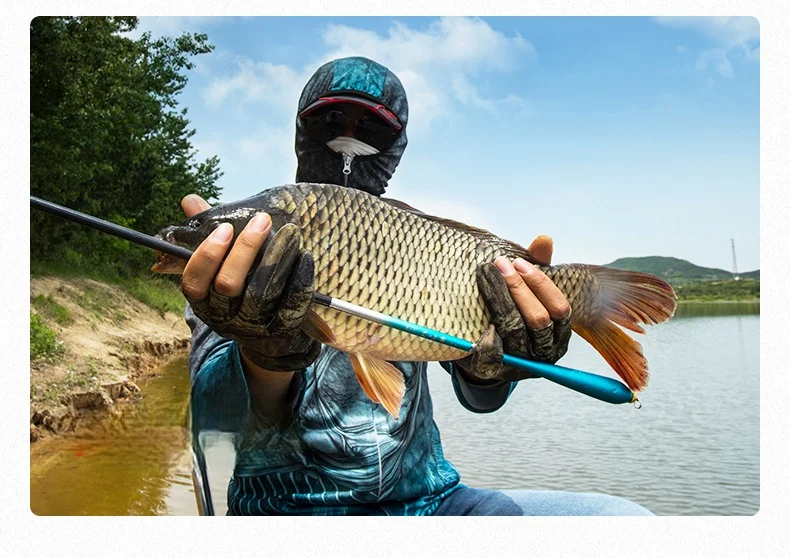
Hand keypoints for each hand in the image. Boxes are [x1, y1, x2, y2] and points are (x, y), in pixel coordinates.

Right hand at [179, 194, 319, 371]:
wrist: (267, 337)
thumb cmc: (241, 287)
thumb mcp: (221, 265)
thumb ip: (206, 233)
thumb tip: (189, 200)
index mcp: (203, 300)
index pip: (194, 282)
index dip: (207, 255)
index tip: (225, 228)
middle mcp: (223, 317)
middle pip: (228, 285)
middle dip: (245, 249)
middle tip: (262, 220)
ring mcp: (252, 327)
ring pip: (261, 294)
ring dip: (276, 258)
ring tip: (289, 231)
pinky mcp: (281, 331)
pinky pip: (291, 305)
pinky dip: (299, 279)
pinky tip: (304, 256)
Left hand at [456, 235, 571, 382]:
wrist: (487, 353)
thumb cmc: (516, 314)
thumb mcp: (529, 291)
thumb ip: (538, 267)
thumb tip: (543, 239)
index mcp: (560, 333)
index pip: (559, 309)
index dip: (540, 284)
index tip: (518, 262)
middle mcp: (545, 352)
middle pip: (537, 319)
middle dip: (517, 288)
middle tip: (498, 264)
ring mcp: (521, 363)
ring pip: (514, 329)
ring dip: (498, 298)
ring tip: (484, 274)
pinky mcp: (496, 369)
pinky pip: (491, 352)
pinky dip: (486, 332)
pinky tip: (477, 309)